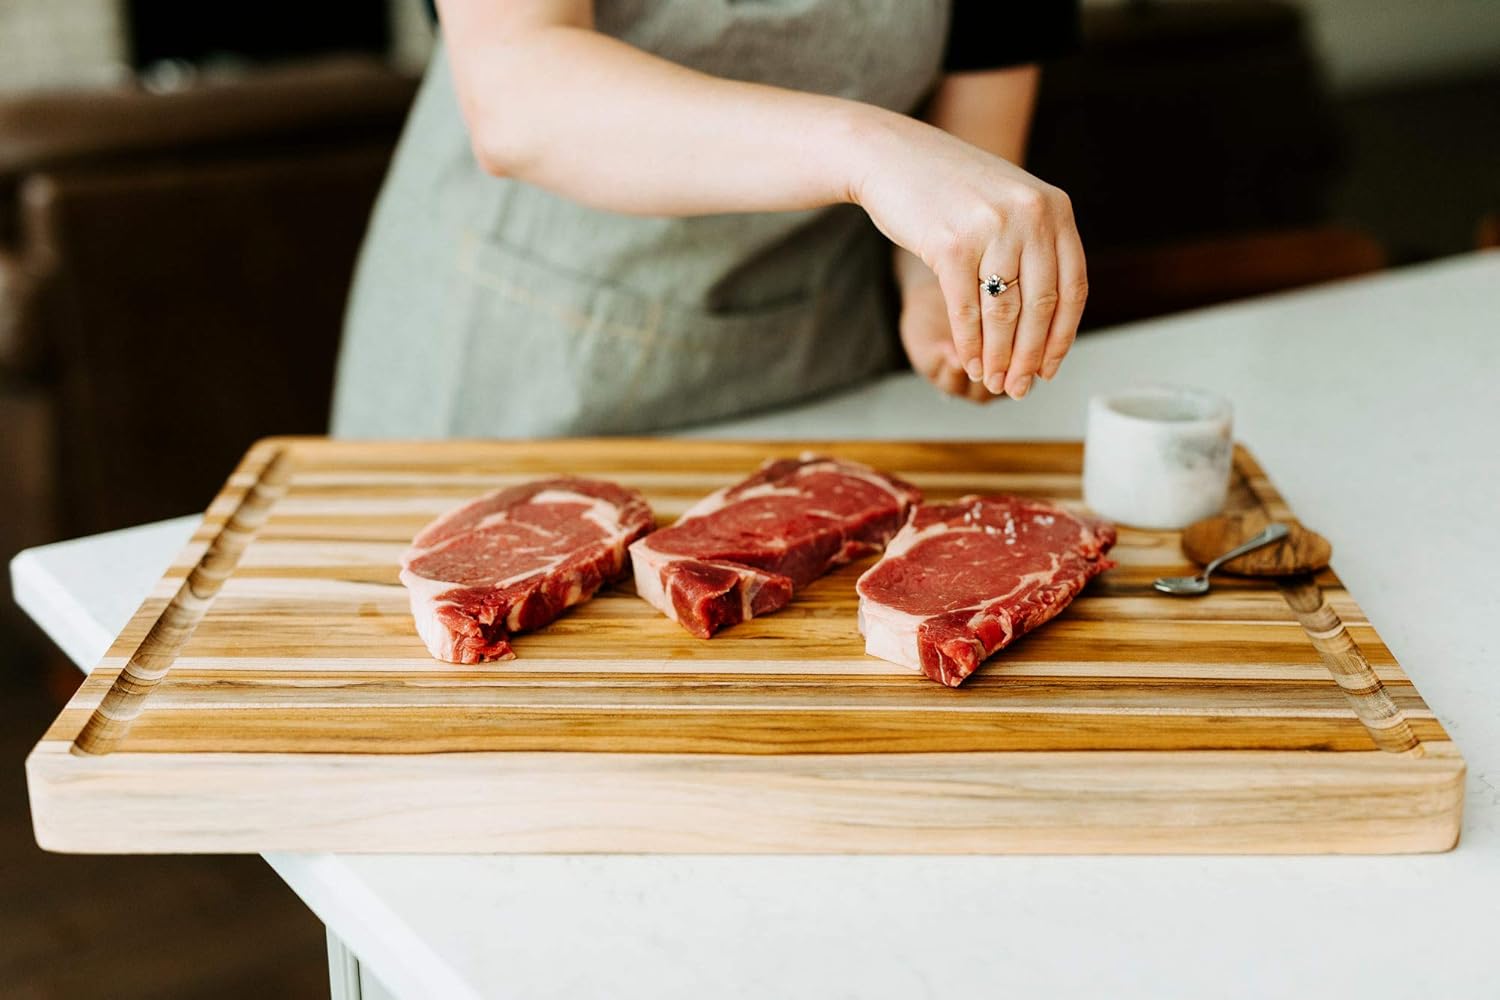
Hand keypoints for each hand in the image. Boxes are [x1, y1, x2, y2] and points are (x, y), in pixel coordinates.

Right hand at [852, 112, 1086, 397]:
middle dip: (1028, 357)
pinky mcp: (951, 245)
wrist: (893, 156)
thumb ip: (1035, 248)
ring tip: (991, 382)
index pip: (1073, 287)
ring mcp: (991, 229)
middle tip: (1017, 388)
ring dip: (998, 357)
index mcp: (1054, 208)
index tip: (1048, 368)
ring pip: (1004, 313)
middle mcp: (1030, 215)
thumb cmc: (950, 188)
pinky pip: (966, 309)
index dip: (1061, 337)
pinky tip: (968, 362)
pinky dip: (969, 343)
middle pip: (1040, 306)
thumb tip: (1048, 326)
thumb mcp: (1008, 205)